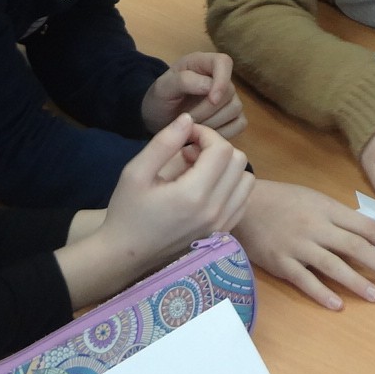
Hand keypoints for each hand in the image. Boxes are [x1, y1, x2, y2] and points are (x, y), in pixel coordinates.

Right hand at [81, 116, 253, 293]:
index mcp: (194, 194)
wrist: (127, 253)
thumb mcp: (135, 172)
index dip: (206, 133)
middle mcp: (215, 210)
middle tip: (191, 152)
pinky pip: (244, 200)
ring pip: (247, 179)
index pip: (221, 149)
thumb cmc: (127, 211)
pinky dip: (232, 186)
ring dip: (228, 166)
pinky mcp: (224, 232)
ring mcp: (223, 224)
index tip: (186, 137)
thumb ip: (163, 143)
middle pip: (238, 161)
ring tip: (200, 169)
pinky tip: (208, 187)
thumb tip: (189, 119)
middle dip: (217, 147)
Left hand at [141, 51, 245, 138]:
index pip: (224, 63)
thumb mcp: (163, 88)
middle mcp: (218, 79)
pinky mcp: (233, 117)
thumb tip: (210, 86)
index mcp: (202, 64)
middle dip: (208, 110)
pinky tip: (206, 135)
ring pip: (236, 109)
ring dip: (214, 123)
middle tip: (188, 120)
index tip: (212, 99)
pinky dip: (223, 133)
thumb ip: (184, 81)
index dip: (222, 80)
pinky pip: (239, 124)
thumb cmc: (159, 100)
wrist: (158, 120)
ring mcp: (228, 98)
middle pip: (230, 92)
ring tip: (193, 128)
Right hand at [232, 180, 374, 309]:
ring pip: (333, 266)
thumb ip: (339, 217)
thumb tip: (367, 237)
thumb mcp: (315, 199)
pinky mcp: (281, 262)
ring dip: (357, 282)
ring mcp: (298, 246)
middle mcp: (316, 227)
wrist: (244, 203)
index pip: (367, 227)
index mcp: (328, 209)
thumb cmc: (284, 200)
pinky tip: (338, 305)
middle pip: (356, 247)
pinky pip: (305, 280)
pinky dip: (322, 293)